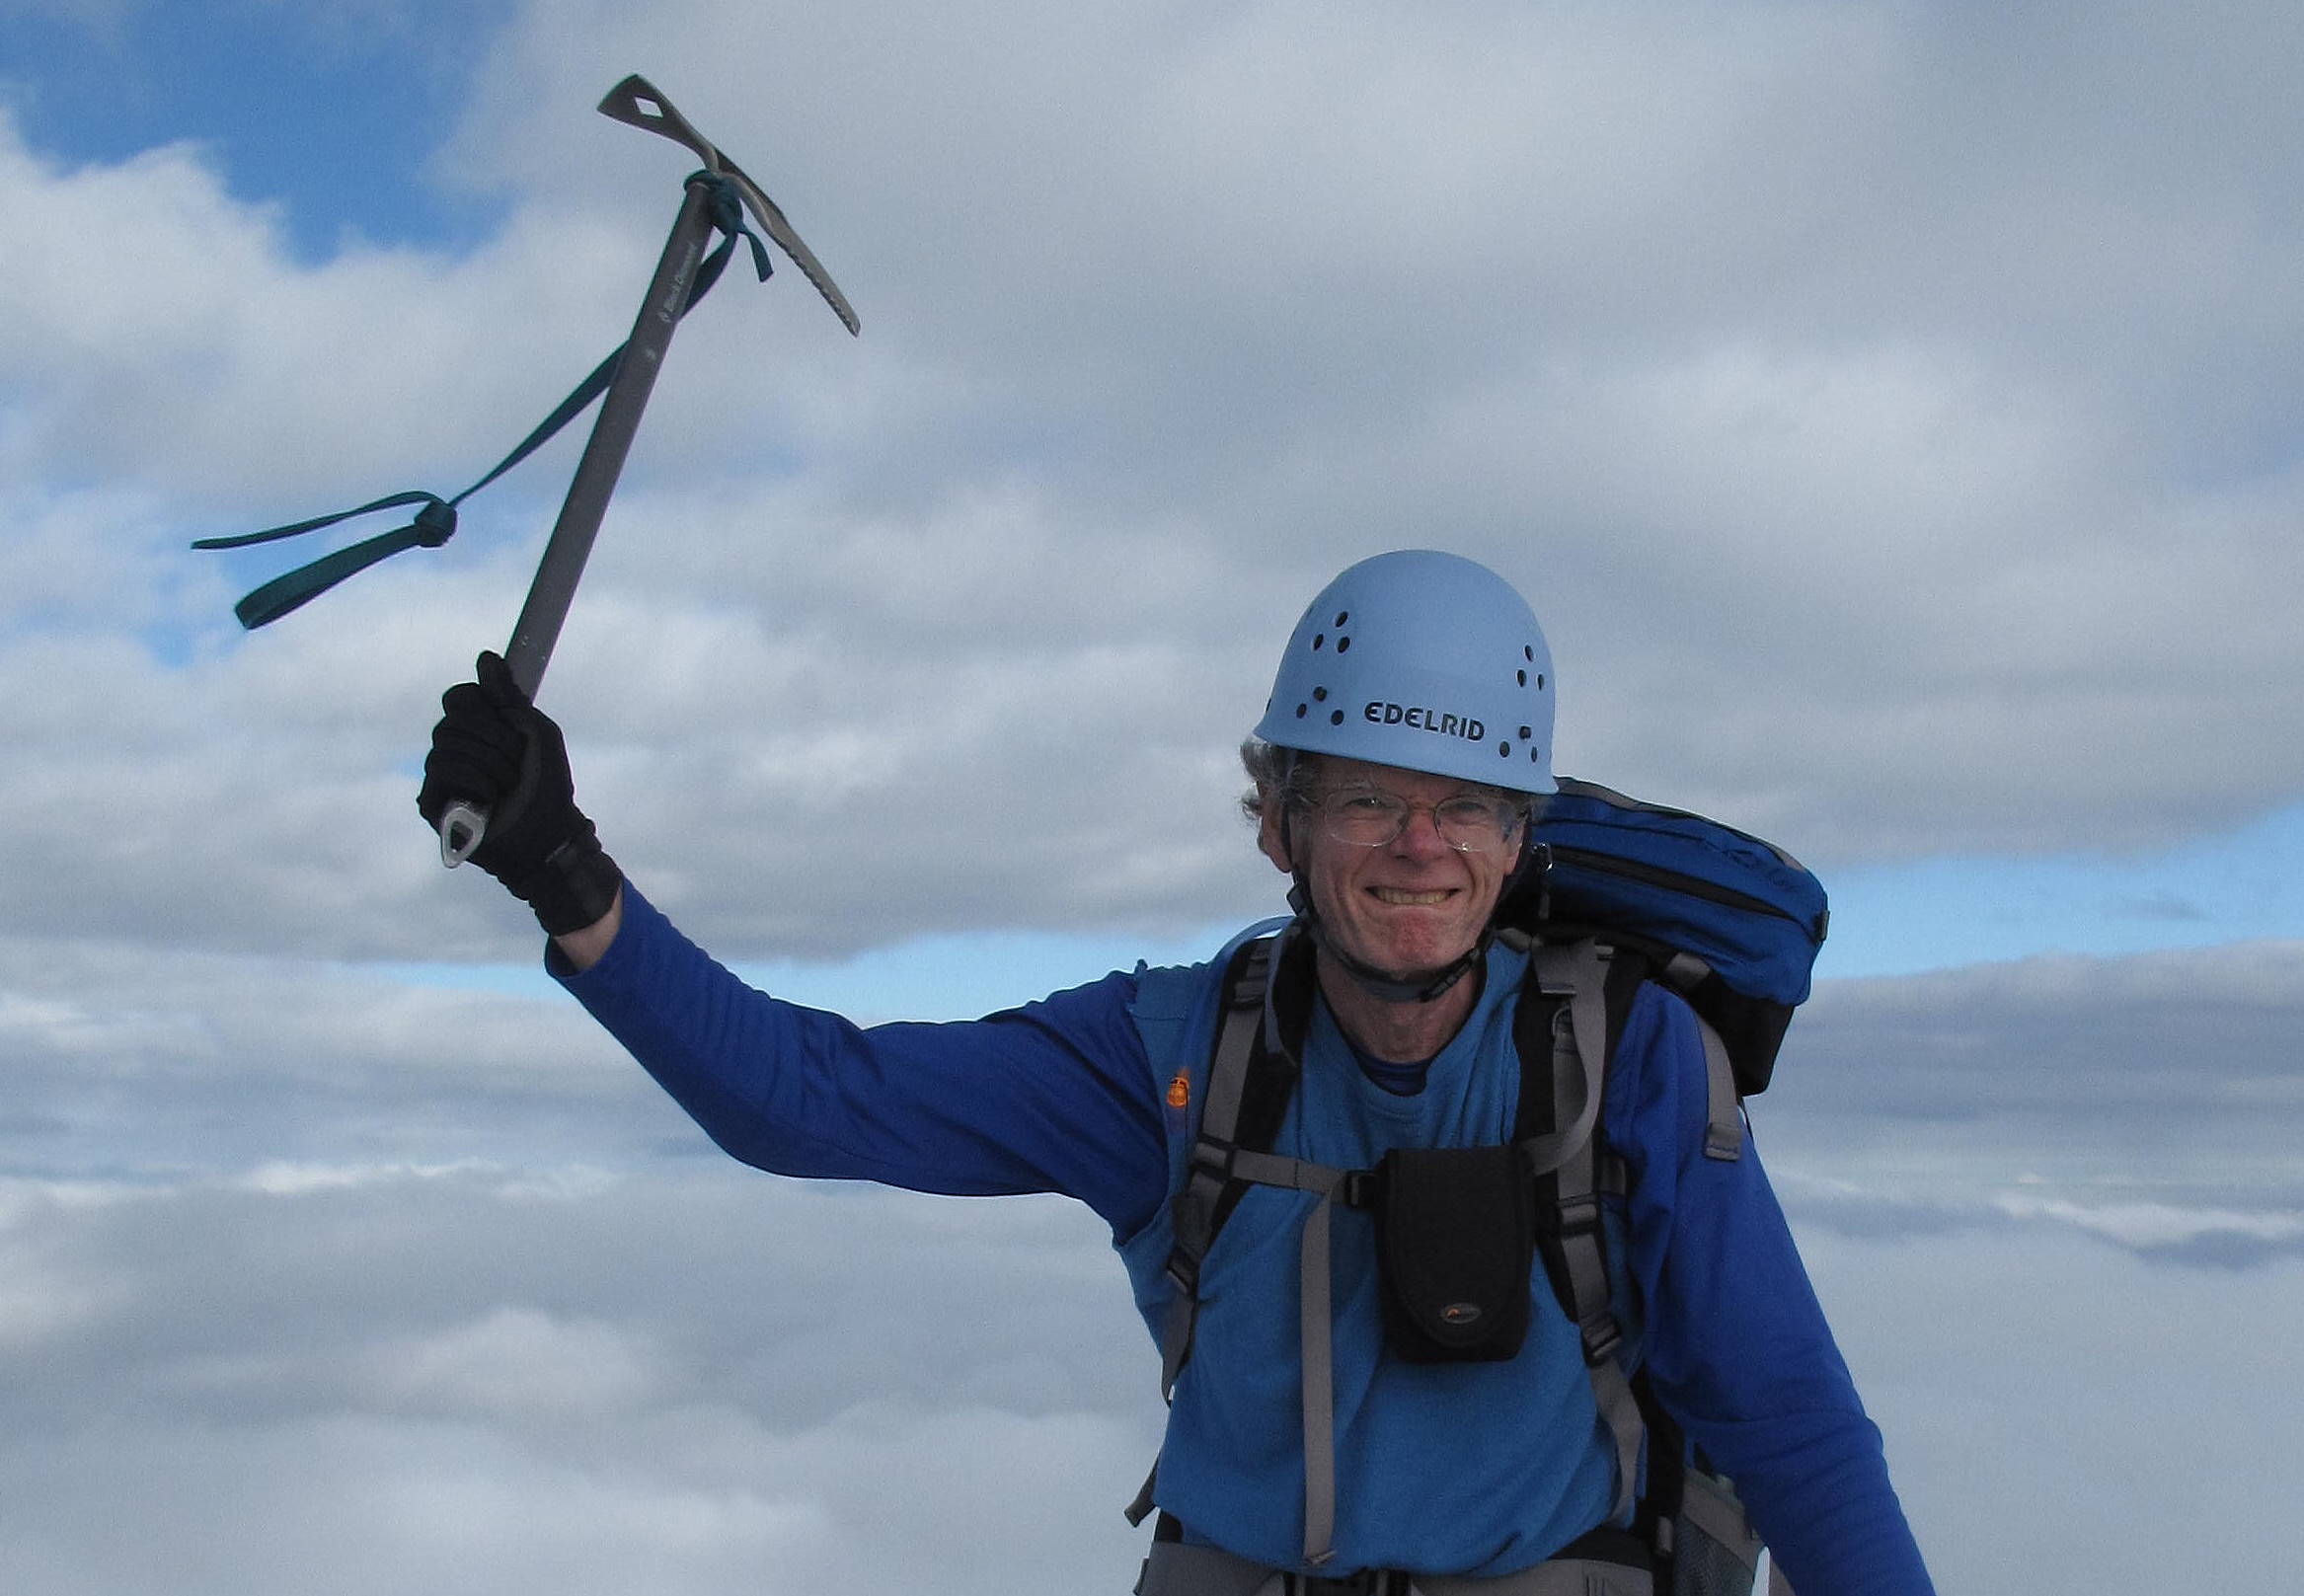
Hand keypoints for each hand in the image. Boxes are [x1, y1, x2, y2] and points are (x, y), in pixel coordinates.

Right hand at [417, 652, 621, 934]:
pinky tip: (489, 800)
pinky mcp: (431, 802)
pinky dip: (475, 781)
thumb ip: (509, 697)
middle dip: (496, 739)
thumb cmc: (548, 787)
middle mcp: (454, 749)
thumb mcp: (537, 733)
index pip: (461, 697)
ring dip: (491, 764)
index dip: (486, 707)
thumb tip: (485, 656)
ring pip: (447, 742)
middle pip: (453, 717)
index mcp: (478, 730)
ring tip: (507, 787)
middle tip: (517, 765)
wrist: (549, 836)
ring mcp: (440, 776)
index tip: (512, 726)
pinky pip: (441, 770)